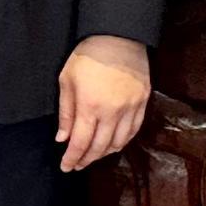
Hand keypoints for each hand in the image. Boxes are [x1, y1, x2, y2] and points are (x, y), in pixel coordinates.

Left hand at [56, 35, 151, 170]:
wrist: (118, 37)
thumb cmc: (87, 57)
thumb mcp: (67, 81)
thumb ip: (66, 113)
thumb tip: (63, 138)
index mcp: (89, 107)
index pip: (80, 143)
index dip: (72, 158)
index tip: (66, 167)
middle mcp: (112, 112)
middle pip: (100, 147)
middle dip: (87, 159)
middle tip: (77, 164)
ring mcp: (130, 109)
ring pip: (119, 142)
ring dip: (105, 152)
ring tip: (94, 155)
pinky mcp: (143, 103)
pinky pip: (134, 130)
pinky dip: (123, 141)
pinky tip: (114, 143)